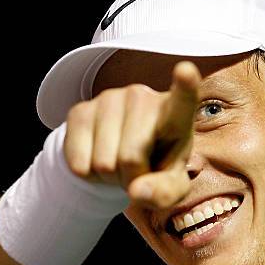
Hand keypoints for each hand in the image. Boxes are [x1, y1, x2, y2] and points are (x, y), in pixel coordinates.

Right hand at [63, 61, 200, 208]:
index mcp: (175, 114)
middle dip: (131, 177)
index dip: (184, 86)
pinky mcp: (80, 110)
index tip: (186, 70)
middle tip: (138, 171)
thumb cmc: (158, 166)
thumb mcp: (172, 186)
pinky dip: (88, 174)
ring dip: (110, 177)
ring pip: (103, 163)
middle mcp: (142, 97)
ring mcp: (109, 99)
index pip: (183, 99)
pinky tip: (99, 158)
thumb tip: (138, 191)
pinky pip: (78, 162)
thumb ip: (165, 193)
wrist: (123, 157)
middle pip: (130, 157)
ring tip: (120, 163)